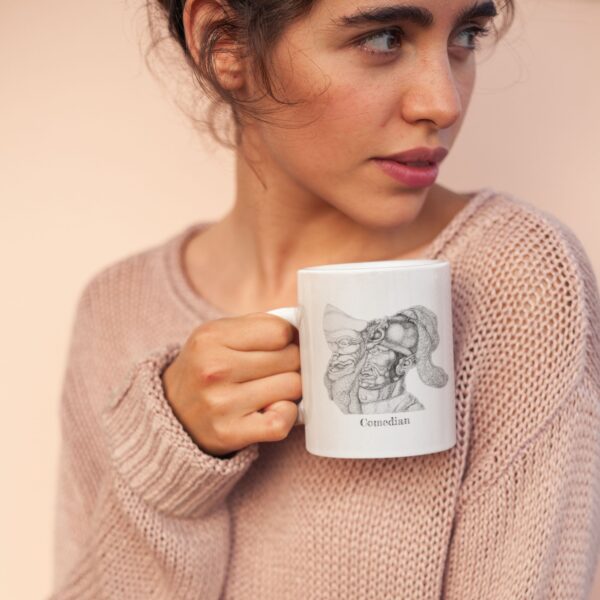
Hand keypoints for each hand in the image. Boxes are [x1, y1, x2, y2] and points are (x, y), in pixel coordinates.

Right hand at [161, 312, 301, 456]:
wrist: (171, 411)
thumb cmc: (208, 367)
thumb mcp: (220, 335)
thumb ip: (260, 325)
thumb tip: (306, 329)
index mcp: (211, 337)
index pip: (280, 331)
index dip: (289, 338)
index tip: (282, 346)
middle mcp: (214, 369)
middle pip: (290, 358)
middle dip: (292, 363)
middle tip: (277, 369)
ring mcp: (221, 403)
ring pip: (292, 387)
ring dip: (290, 389)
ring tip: (272, 389)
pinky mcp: (229, 433)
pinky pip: (282, 421)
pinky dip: (287, 415)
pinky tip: (274, 409)